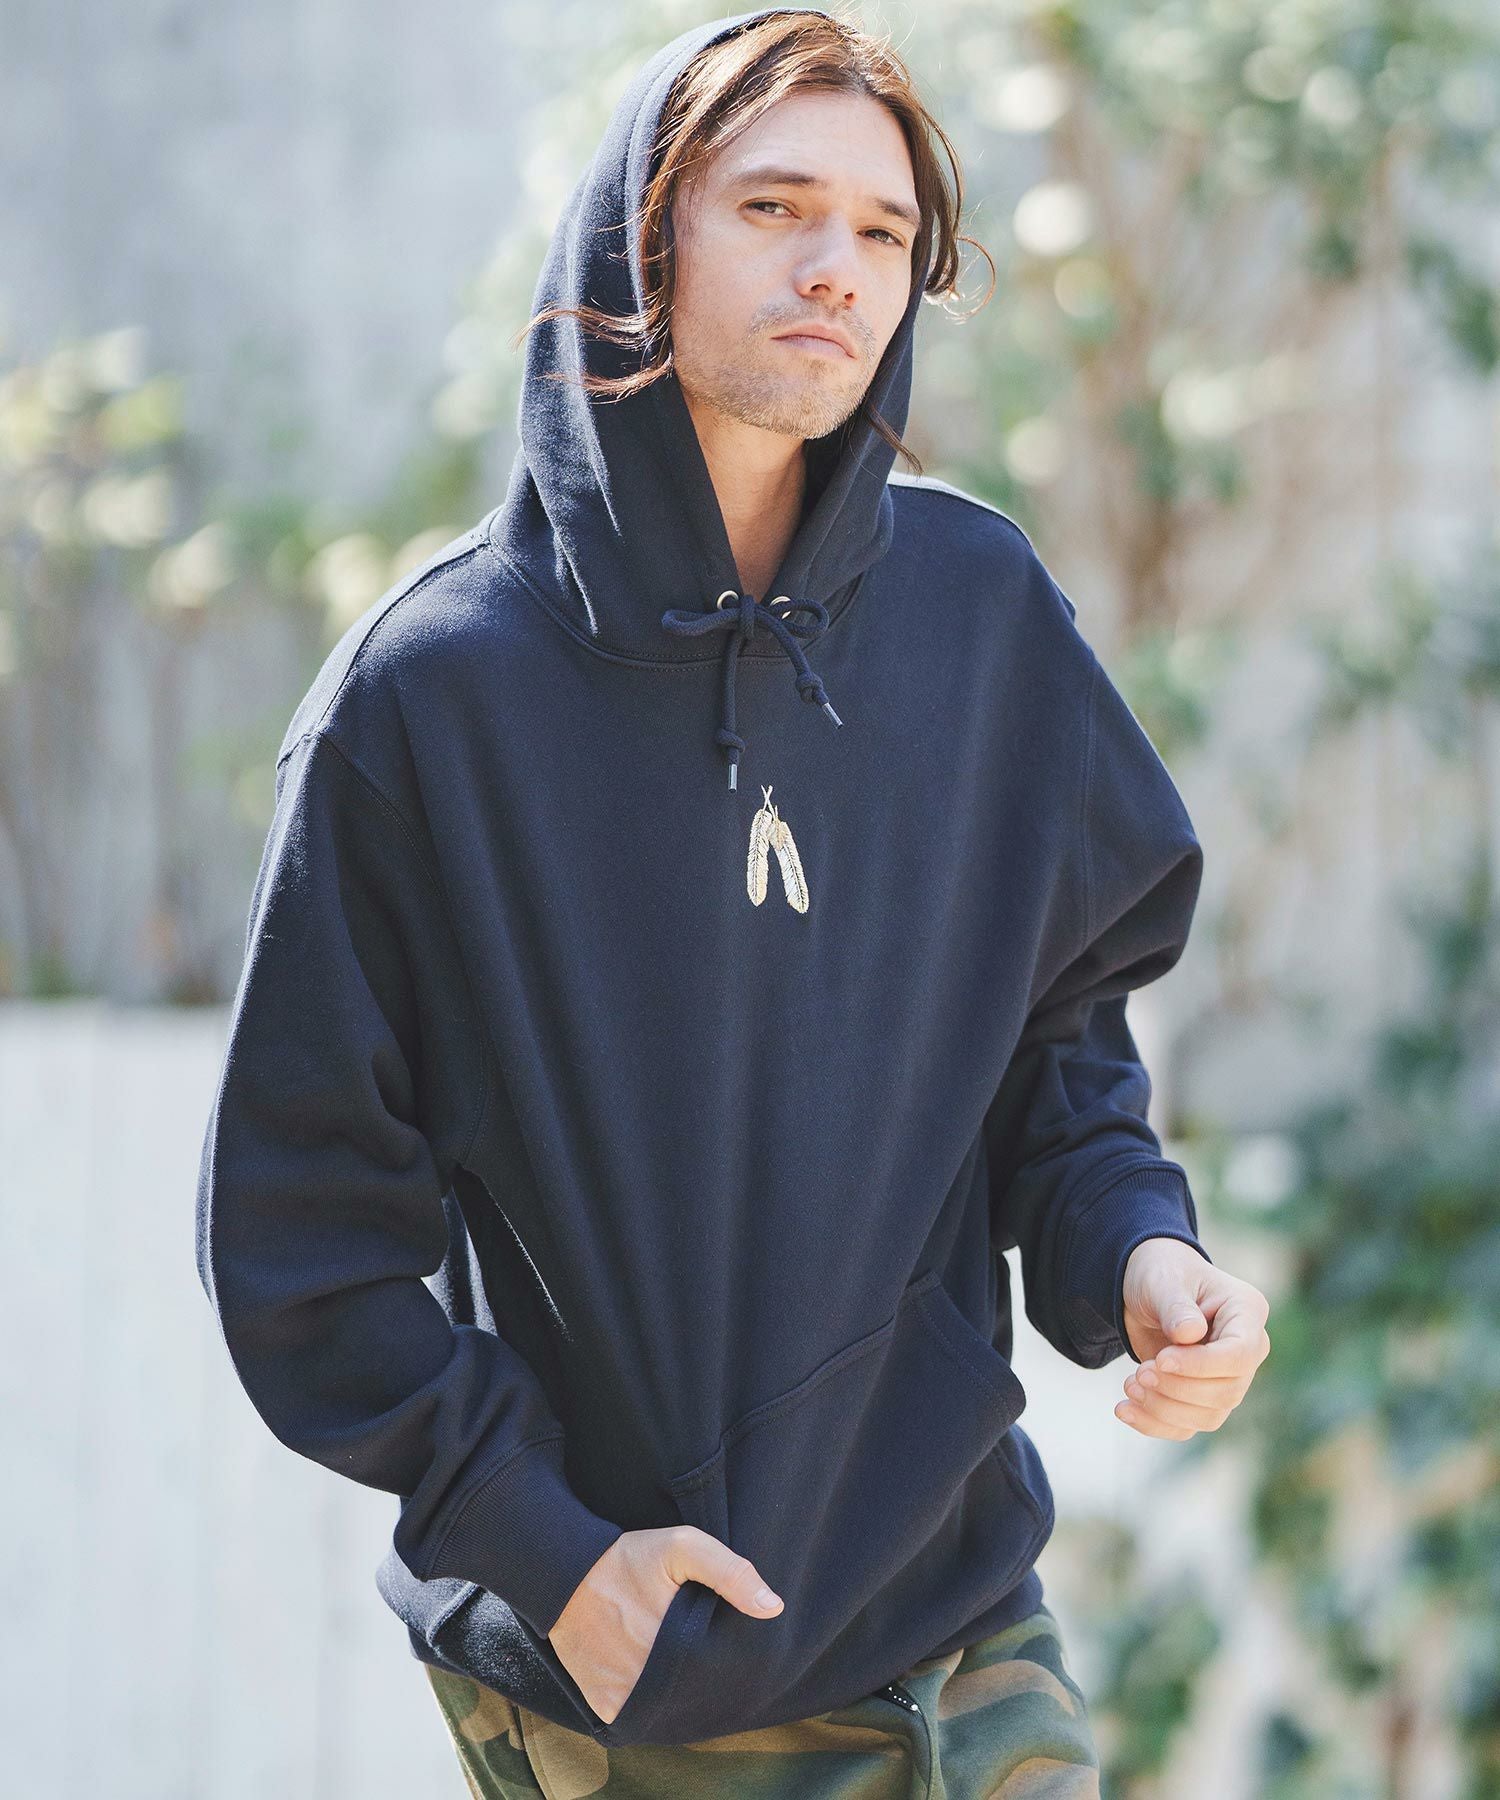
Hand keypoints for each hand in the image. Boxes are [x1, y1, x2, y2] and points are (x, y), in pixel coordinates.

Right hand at [548, 1525, 782, 1724]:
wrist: (562, 1573)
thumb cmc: (626, 1559)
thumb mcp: (682, 1546)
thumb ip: (730, 1572)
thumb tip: (773, 1608)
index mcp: (678, 1646)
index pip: (720, 1673)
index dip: (727, 1663)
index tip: (723, 1646)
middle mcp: (651, 1681)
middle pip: (695, 1693)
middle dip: (702, 1678)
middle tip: (696, 1652)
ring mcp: (626, 1698)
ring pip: (667, 1709)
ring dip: (675, 1693)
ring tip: (675, 1663)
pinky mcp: (604, 1705)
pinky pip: (636, 1716)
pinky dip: (646, 1703)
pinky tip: (650, 1677)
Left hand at [1116, 1237, 1269, 1438]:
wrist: (1145, 1287)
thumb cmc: (1160, 1273)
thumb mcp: (1163, 1280)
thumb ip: (1176, 1306)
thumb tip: (1189, 1334)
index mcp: (1246, 1311)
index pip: (1239, 1355)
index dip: (1200, 1366)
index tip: (1160, 1360)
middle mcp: (1247, 1348)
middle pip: (1227, 1391)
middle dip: (1177, 1389)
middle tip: (1139, 1373)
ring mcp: (1229, 1377)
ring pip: (1209, 1415)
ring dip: (1163, 1408)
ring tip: (1130, 1385)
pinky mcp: (1204, 1397)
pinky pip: (1187, 1425)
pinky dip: (1154, 1423)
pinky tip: (1125, 1410)